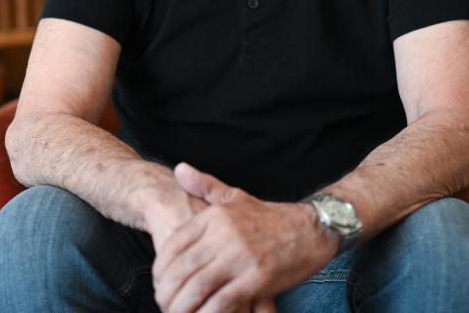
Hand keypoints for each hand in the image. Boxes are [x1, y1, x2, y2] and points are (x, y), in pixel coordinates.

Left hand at [152, 163, 338, 312]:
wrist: (311, 228)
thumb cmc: (269, 216)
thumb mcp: (235, 196)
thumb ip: (204, 185)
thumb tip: (178, 169)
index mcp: (215, 216)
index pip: (174, 244)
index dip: (159, 270)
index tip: (158, 284)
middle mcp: (224, 234)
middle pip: (181, 269)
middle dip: (166, 293)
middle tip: (163, 304)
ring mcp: (240, 257)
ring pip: (197, 288)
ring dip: (181, 308)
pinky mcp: (257, 278)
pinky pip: (222, 302)